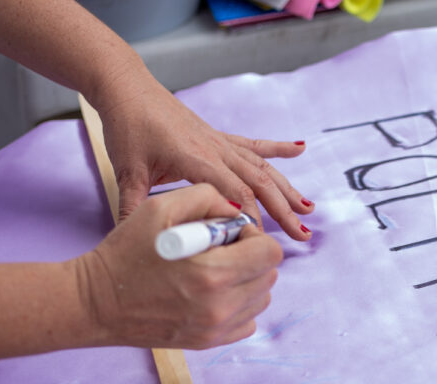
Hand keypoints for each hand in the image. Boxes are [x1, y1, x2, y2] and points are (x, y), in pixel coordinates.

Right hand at [76, 184, 282, 349]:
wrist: (96, 302)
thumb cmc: (125, 253)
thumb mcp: (160, 208)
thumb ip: (207, 197)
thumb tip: (238, 211)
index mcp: (213, 272)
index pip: (270, 253)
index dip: (253, 236)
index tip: (229, 234)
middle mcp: (220, 306)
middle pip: (269, 275)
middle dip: (251, 257)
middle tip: (219, 250)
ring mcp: (216, 328)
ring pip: (261, 298)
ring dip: (247, 280)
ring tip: (214, 270)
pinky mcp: (210, 342)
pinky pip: (248, 321)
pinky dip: (238, 304)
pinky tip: (211, 292)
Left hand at [95, 77, 314, 238]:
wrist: (127, 89)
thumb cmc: (128, 126)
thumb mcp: (128, 171)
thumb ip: (133, 206)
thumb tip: (131, 237)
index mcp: (197, 159)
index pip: (235, 194)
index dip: (252, 219)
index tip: (262, 242)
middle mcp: (216, 150)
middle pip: (259, 184)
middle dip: (284, 211)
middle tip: (303, 235)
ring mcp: (221, 142)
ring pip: (263, 168)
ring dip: (287, 189)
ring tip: (309, 209)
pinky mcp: (219, 137)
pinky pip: (254, 145)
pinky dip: (279, 148)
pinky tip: (300, 149)